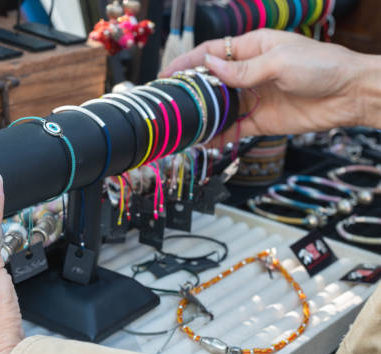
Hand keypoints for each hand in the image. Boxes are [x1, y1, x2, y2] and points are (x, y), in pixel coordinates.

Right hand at [160, 29, 379, 140]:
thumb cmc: (323, 66)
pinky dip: (218, 134)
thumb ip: (243, 69)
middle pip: (211, 82)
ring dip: (202, 115)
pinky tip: (205, 140)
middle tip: (171, 103)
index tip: (167, 74)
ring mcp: (254, 97)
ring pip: (219, 107)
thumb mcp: (280, 61)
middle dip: (190, 91)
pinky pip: (234, 128)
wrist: (350, 95)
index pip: (212, 53)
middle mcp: (249, 73)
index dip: (187, 63)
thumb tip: (212, 67)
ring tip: (184, 124)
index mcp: (252, 49)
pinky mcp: (261, 120)